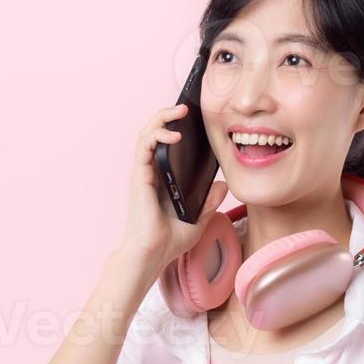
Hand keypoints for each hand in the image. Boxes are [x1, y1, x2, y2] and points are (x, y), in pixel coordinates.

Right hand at [116, 103, 230, 272]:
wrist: (153, 254)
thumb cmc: (169, 242)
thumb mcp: (198, 220)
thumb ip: (209, 203)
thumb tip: (223, 185)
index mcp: (163, 180)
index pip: (165, 146)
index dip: (175, 128)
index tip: (192, 120)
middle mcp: (151, 173)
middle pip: (154, 134)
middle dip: (168, 116)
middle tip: (186, 109)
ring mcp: (144, 173)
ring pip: (147, 134)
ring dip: (161, 118)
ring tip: (180, 111)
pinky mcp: (140, 176)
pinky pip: (145, 146)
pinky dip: (157, 135)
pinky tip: (174, 134)